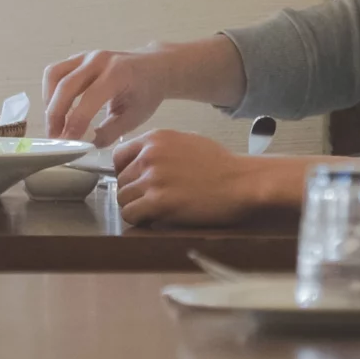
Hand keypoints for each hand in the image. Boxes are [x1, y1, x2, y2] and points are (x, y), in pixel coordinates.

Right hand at [43, 47, 172, 145]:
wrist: (154, 67)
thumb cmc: (146, 91)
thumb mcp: (134, 117)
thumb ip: (109, 132)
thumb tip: (85, 144)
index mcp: (117, 74)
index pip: (88, 100)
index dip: (74, 124)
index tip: (67, 143)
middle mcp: (98, 60)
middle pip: (65, 86)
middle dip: (55, 115)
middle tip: (55, 138)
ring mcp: (85, 56)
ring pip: (54, 75)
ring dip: (49, 102)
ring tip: (54, 124)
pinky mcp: (77, 58)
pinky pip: (55, 73)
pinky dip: (51, 92)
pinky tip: (57, 109)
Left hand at [112, 130, 301, 226]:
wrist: (241, 182)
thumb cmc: (221, 165)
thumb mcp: (187, 142)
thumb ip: (161, 149)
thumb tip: (142, 161)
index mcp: (155, 139)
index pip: (118, 156)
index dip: (125, 172)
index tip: (136, 182)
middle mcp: (149, 156)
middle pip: (120, 180)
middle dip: (133, 192)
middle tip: (151, 200)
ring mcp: (153, 179)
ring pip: (122, 198)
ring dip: (136, 207)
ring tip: (155, 211)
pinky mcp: (158, 202)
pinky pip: (131, 214)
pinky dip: (140, 220)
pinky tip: (155, 219)